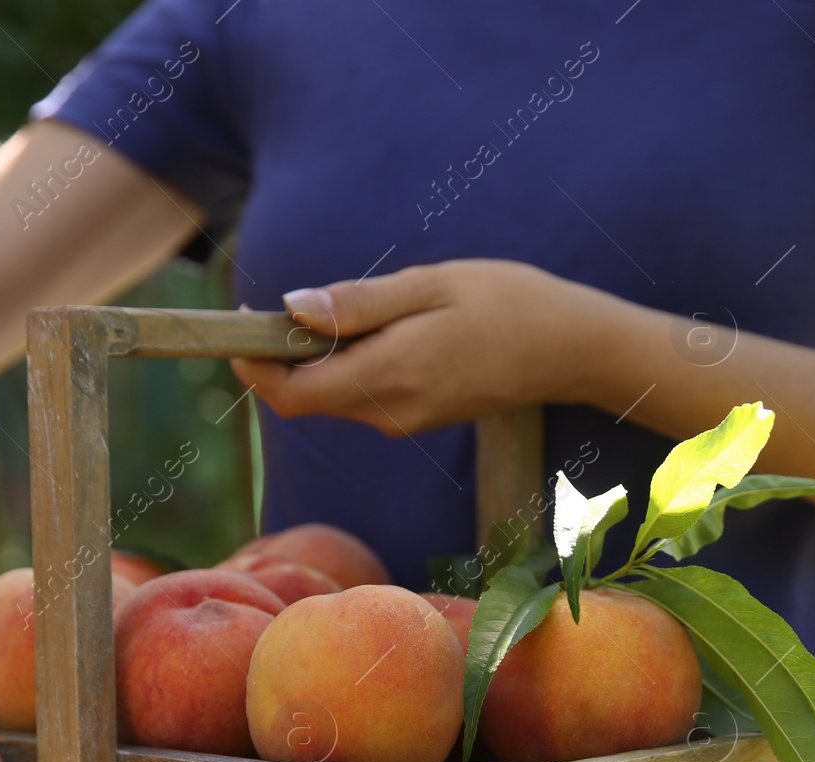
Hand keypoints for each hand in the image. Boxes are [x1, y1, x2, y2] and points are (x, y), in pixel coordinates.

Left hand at [232, 259, 632, 434]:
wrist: (571, 349)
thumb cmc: (507, 304)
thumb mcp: (430, 287)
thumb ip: (357, 304)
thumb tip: (289, 308)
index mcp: (388, 376)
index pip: (290, 393)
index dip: (254, 363)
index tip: (242, 322)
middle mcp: (389, 412)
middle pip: (304, 397)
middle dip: (283, 356)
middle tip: (293, 303)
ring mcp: (404, 420)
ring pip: (332, 395)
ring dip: (320, 358)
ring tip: (354, 308)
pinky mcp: (417, 418)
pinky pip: (362, 394)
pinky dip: (351, 364)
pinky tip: (383, 328)